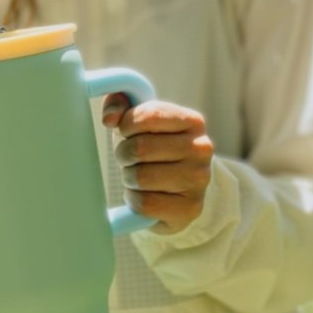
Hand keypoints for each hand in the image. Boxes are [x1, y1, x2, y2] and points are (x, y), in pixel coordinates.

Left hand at [102, 94, 213, 234]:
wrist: (176, 194)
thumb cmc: (154, 152)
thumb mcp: (140, 123)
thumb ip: (121, 104)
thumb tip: (110, 118)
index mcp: (193, 122)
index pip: (148, 115)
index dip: (127, 124)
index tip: (126, 132)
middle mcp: (201, 149)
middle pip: (140, 147)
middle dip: (124, 154)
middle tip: (130, 160)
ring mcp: (198, 180)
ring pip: (140, 176)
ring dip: (129, 178)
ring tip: (138, 178)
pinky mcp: (190, 208)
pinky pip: (144, 203)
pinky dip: (134, 199)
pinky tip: (142, 196)